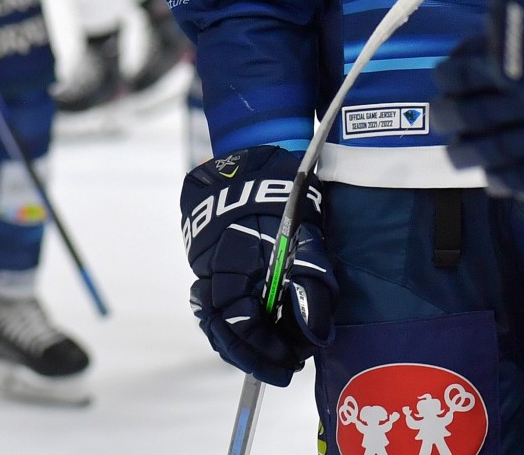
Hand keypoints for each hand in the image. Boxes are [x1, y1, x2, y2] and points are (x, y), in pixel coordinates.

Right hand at [180, 146, 336, 386]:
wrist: (251, 155)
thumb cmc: (283, 192)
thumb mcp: (306, 233)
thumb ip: (311, 282)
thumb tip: (315, 334)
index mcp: (233, 267)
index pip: (239, 327)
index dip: (264, 352)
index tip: (291, 365)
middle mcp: (213, 272)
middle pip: (224, 331)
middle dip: (254, 356)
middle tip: (286, 368)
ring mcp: (208, 268)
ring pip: (218, 320)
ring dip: (245, 342)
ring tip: (277, 353)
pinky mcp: (211, 263)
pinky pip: (218, 303)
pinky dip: (238, 322)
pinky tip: (262, 326)